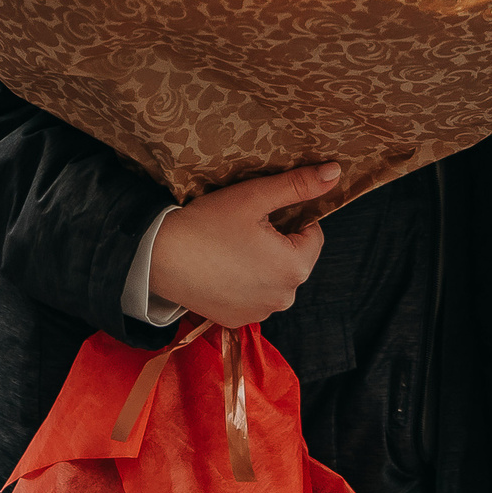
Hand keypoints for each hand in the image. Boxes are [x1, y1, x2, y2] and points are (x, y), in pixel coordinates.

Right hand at [149, 162, 337, 329]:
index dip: (290, 218)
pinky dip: (243, 282)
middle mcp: (283, 298)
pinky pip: (252, 296)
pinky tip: (220, 267)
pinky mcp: (235, 320)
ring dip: (262, 264)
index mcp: (294, 268)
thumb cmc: (207, 223)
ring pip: (274, 279)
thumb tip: (335, 172)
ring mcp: (259, 314)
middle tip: (243, 227)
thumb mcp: (255, 197)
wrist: (157, 256)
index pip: (312, 235)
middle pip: (294, 259)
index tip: (262, 212)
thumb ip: (298, 185)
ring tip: (230, 246)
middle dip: (277, 242)